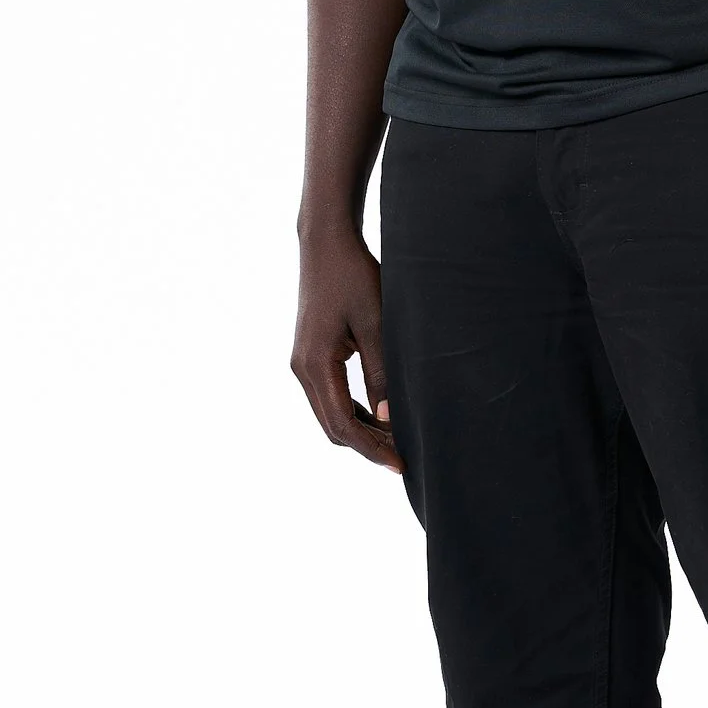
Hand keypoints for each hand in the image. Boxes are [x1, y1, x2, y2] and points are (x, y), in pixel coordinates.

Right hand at [291, 227, 399, 468]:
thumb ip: (382, 373)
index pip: (343, 424)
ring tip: (397, 438)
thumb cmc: (354, 277)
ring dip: (362, 429)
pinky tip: (381, 413)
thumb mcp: (376, 324)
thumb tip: (391, 420)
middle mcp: (302, 369)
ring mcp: (303, 363)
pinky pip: (330, 396)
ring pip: (330, 414)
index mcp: (315, 364)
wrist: (327, 244)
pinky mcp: (311, 356)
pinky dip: (354, 411)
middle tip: (405, 454)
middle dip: (368, 444)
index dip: (372, 448)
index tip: (400, 463)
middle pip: (333, 426)